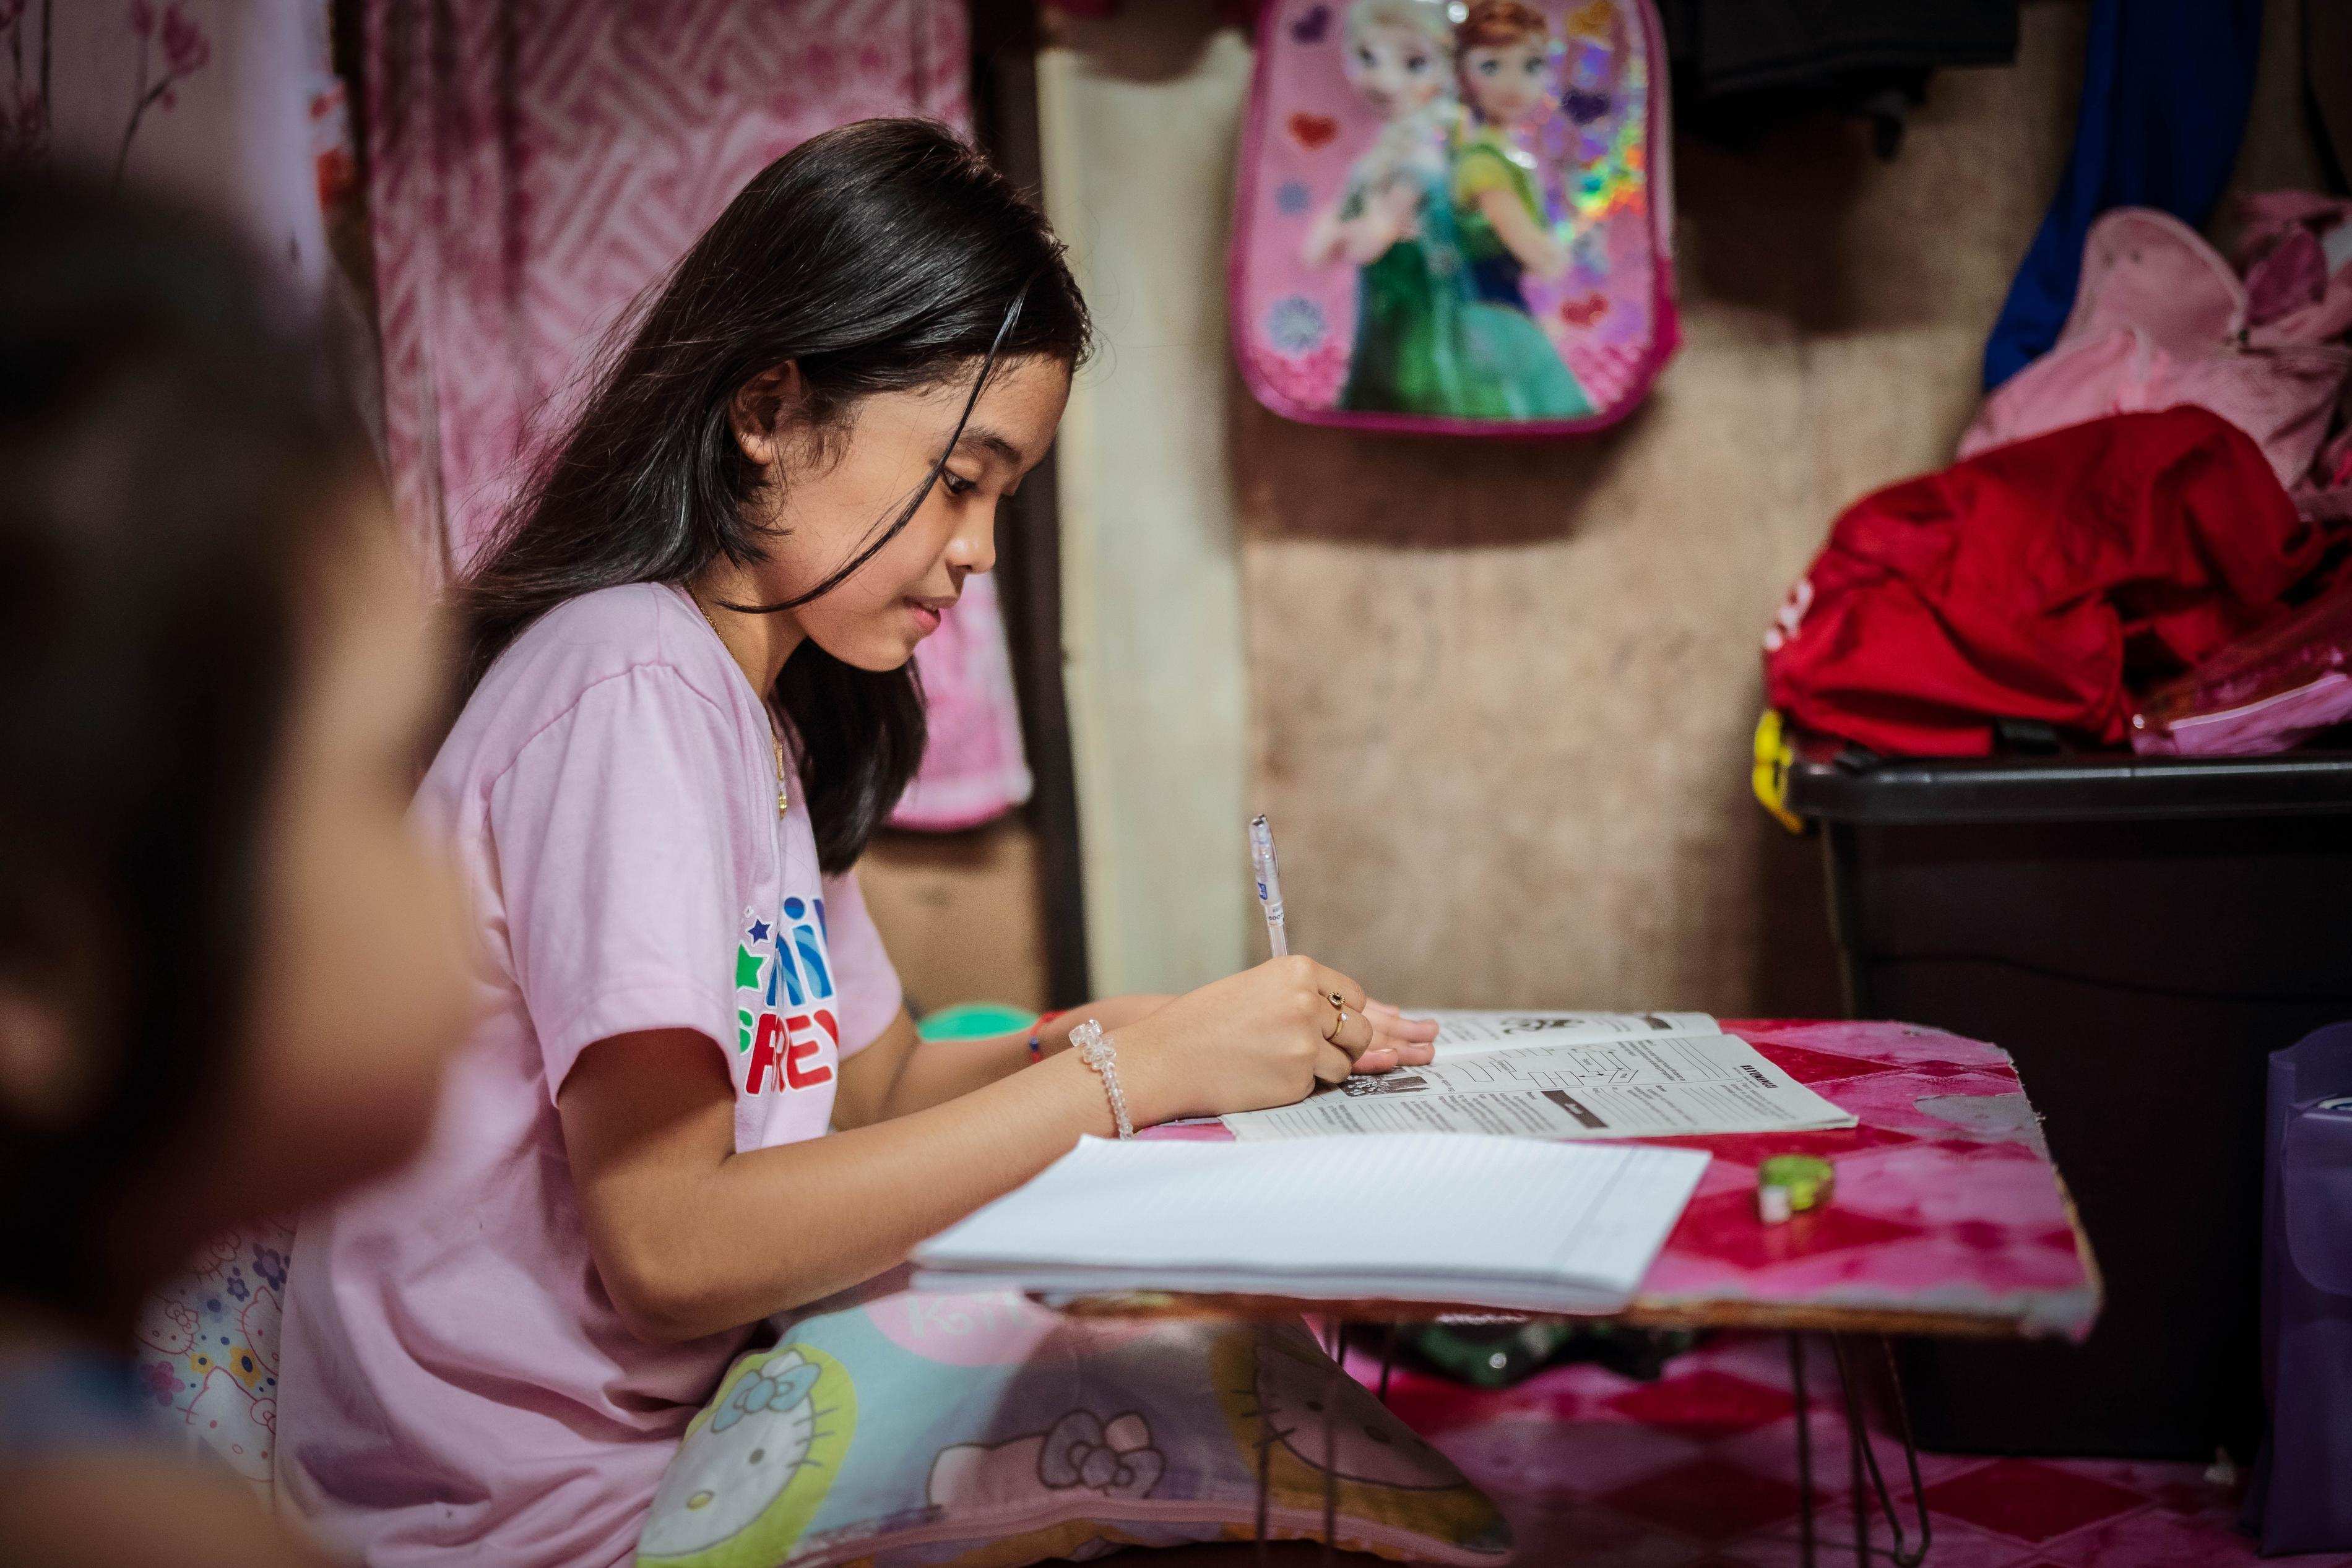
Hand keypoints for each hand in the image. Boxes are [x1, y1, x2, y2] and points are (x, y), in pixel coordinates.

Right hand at [1114, 956, 1426, 1124]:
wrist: (1167, 1057)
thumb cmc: (1206, 1021)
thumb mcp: (1259, 988)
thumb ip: (1305, 996)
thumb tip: (1360, 1016)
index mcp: (1298, 971)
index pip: (1354, 996)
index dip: (1344, 1015)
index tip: (1327, 1025)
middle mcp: (1307, 1002)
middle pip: (1360, 1031)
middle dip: (1344, 1046)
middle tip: (1308, 1051)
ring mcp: (1305, 1043)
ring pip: (1346, 1063)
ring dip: (1323, 1069)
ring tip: (1279, 1062)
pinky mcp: (1298, 1079)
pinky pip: (1319, 1086)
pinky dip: (1299, 1086)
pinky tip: (1264, 1076)